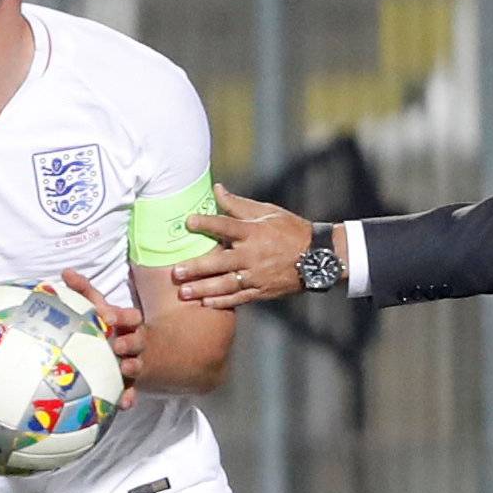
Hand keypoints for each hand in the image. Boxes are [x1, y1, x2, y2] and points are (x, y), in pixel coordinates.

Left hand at [61, 269, 141, 409]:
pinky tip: (124, 403)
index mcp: (126, 324)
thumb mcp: (97, 307)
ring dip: (132, 367)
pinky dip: (129, 396)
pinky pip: (132, 390)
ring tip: (125, 369)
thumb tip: (66, 271)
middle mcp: (134, 342)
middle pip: (138, 340)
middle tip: (116, 345)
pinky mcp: (130, 382)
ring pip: (137, 364)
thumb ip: (84, 291)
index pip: (130, 317)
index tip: (106, 317)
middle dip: (130, 342)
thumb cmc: (107, 326)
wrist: (131, 351)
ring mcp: (135, 362)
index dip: (121, 316)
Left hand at [174, 186, 313, 308]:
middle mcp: (253, 255)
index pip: (225, 226)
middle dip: (196, 268)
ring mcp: (257, 275)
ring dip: (203, 289)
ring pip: (226, 284)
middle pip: (220, 262)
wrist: (318, 257)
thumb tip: (216, 188)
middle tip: (175, 272)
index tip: (187, 222)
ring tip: (184, 292)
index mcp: (254, 232)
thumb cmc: (290, 230)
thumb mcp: (267, 212)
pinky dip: (222, 301)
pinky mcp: (262, 291)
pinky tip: (206, 303)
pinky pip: (239, 298)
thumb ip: (238, 205)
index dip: (206, 223)